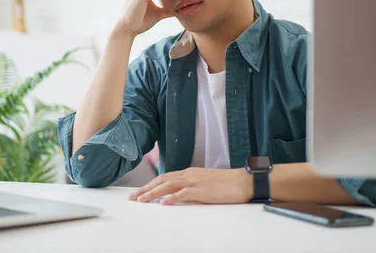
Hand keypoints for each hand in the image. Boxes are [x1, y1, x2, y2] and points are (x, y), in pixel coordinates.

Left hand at [127, 168, 253, 204]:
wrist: (243, 181)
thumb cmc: (226, 184)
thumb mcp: (204, 183)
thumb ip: (190, 188)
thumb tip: (177, 196)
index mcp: (189, 172)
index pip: (164, 177)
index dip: (150, 184)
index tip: (138, 192)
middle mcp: (189, 175)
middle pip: (162, 180)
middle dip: (145, 189)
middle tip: (132, 198)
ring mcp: (195, 182)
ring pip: (168, 185)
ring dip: (152, 193)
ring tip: (140, 200)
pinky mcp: (202, 190)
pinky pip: (183, 193)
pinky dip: (171, 197)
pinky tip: (163, 202)